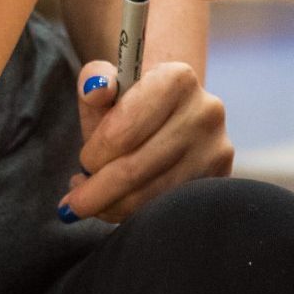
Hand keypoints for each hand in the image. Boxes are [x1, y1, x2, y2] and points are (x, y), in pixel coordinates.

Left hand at [59, 58, 232, 223]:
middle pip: (135, 168)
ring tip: (93, 202)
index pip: (122, 131)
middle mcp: (204, 111)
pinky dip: (135, 214)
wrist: (174, 113)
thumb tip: (96, 90)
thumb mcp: (109, 84)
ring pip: (150, 196)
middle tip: (74, 201)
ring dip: (112, 206)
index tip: (83, 161)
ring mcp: (216, 148)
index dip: (94, 154)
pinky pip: (168, 208)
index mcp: (176, 79)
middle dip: (96, 190)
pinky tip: (119, 206)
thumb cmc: (133, 102)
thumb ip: (93, 80)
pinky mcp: (220, 177)